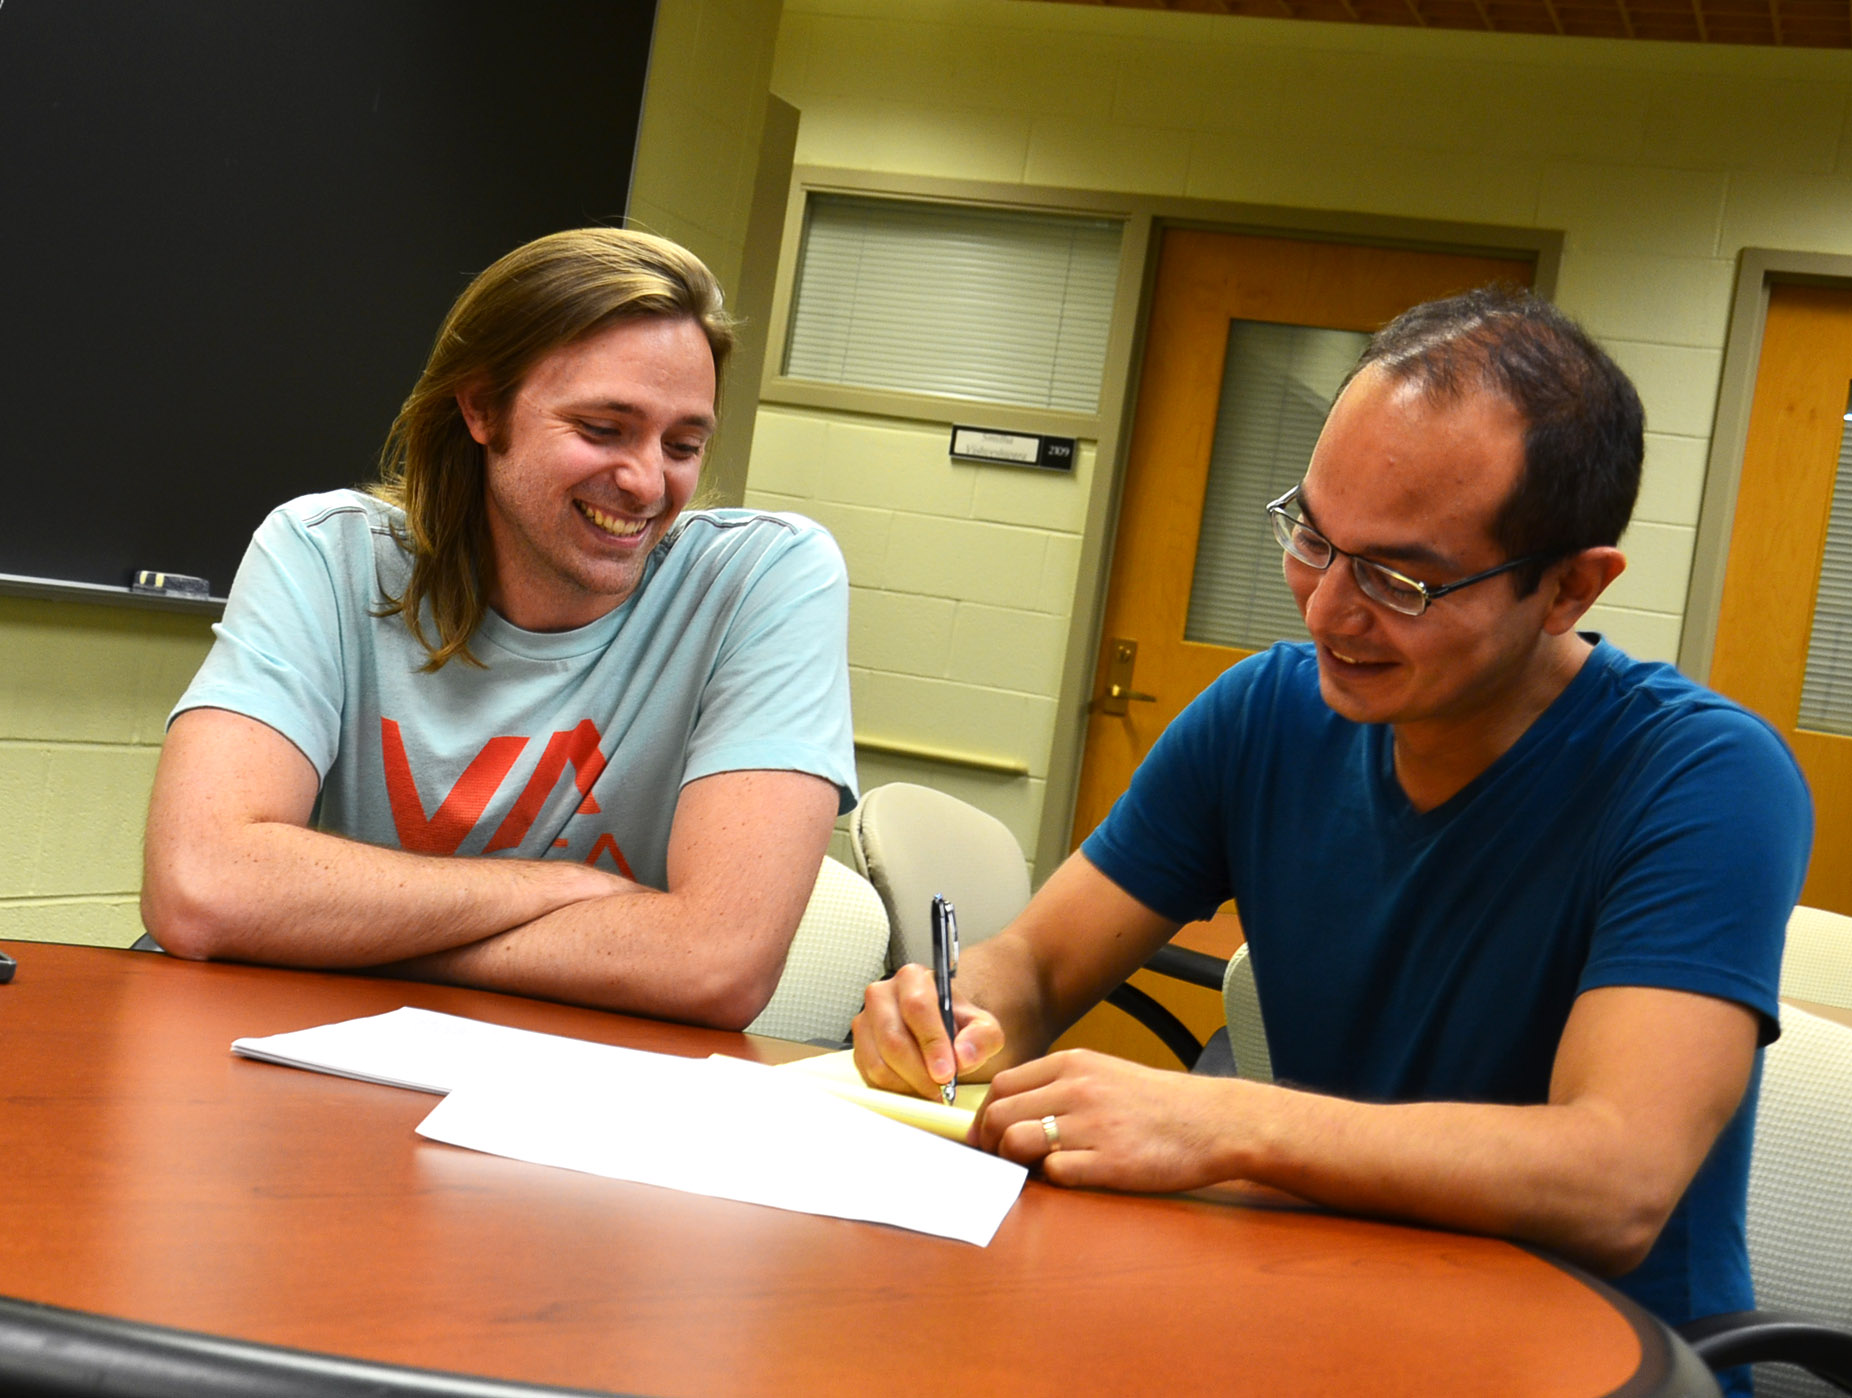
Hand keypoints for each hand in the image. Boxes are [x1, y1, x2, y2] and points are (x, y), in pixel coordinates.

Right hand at [852, 963, 1005, 1099]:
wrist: (940, 1033)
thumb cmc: (958, 1027)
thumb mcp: (983, 1028)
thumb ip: (981, 1038)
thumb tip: (963, 1055)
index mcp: (913, 978)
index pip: (917, 1007)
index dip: (932, 1043)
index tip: (946, 1072)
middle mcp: (882, 994)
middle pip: (893, 1039)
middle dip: (919, 1071)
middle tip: (941, 1089)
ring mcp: (865, 1021)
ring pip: (878, 1062)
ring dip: (907, 1084)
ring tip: (931, 1090)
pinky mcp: (858, 1048)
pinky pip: (870, 1076)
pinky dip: (894, 1089)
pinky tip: (915, 1088)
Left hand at [974, 1049, 1240, 1192]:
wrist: (1213, 1122)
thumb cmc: (1157, 1103)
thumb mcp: (1104, 1074)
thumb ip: (1059, 1087)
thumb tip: (1012, 1112)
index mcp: (1072, 1064)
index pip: (1002, 1086)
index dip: (985, 1117)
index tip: (987, 1138)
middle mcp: (1077, 1089)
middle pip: (999, 1115)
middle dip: (990, 1144)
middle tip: (1002, 1161)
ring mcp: (1092, 1126)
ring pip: (1016, 1143)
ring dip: (1014, 1163)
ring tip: (1033, 1171)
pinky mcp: (1110, 1162)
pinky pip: (1054, 1173)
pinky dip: (1051, 1180)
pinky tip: (1070, 1177)